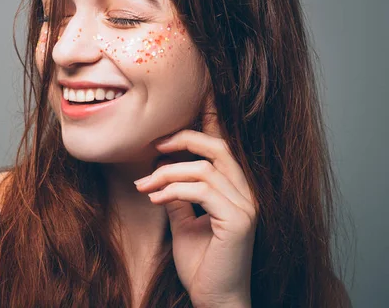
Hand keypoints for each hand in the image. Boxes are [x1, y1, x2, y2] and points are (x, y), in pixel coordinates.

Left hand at [134, 91, 256, 306]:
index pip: (223, 146)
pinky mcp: (239, 220)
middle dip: (183, 139)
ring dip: (167, 173)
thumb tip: (159, 175)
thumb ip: (177, 196)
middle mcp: (246, 193)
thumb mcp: (183, 222)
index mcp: (235, 189)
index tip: (190, 101)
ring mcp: (246, 206)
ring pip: (204, 168)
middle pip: (217, 146)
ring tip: (144, 187)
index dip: (209, 118)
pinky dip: (173, 190)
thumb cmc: (201, 263)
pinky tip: (155, 199)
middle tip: (153, 147)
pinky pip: (201, 190)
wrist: (213, 298)